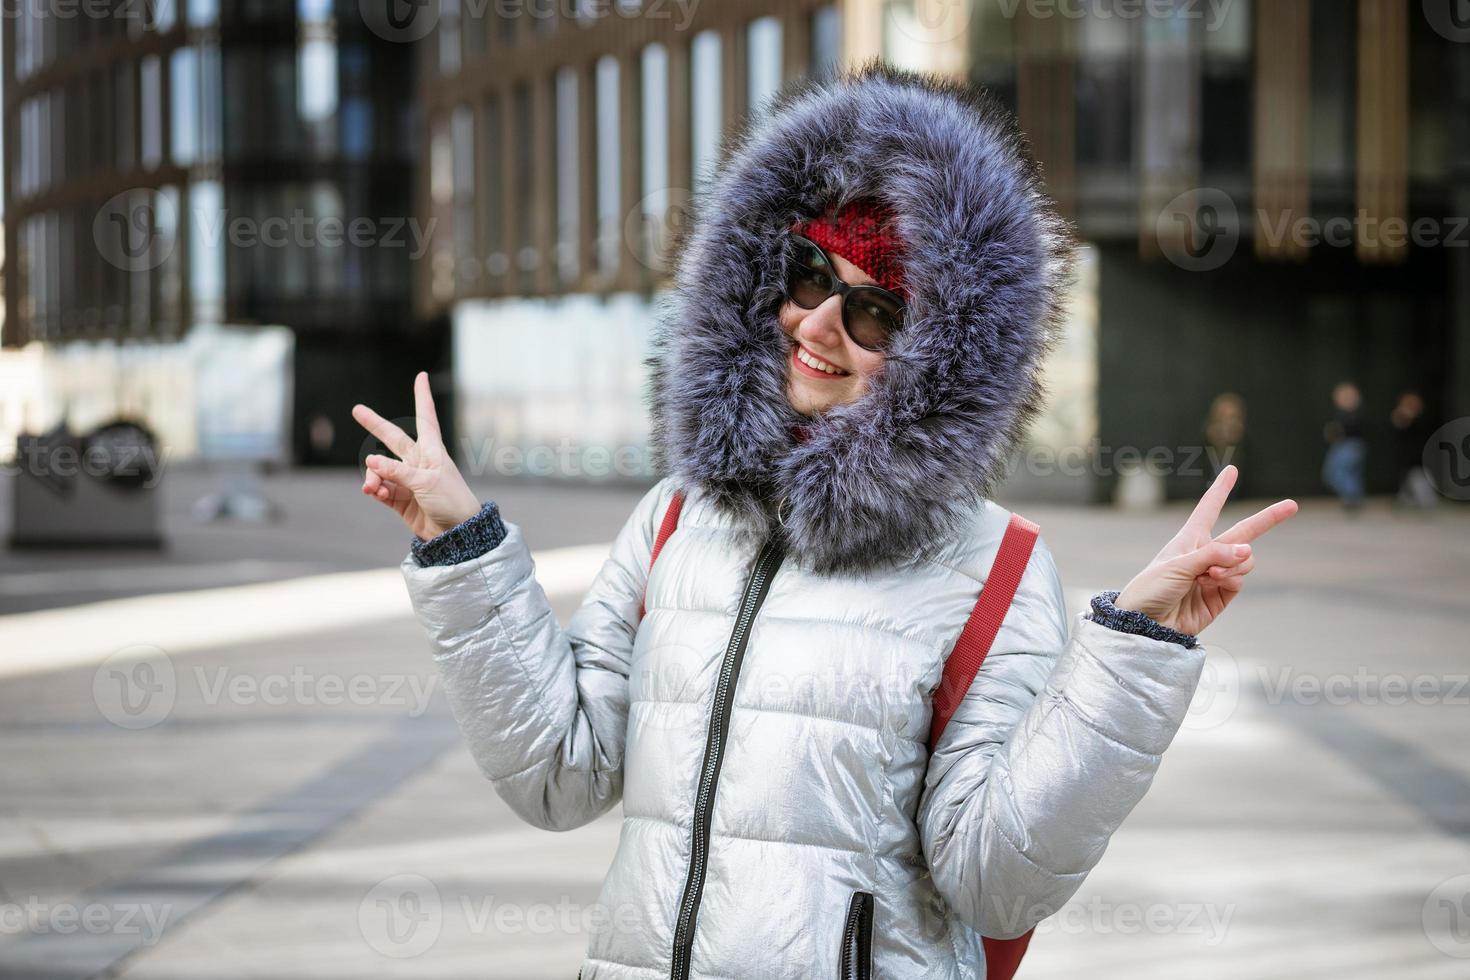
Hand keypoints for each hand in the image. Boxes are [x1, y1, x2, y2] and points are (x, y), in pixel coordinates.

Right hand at [351, 372, 481, 539]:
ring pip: (380, 470)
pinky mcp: (400, 499)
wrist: (457, 533)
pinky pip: (381, 489)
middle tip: (356, 410)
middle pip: (392, 439)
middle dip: (375, 425)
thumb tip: (369, 460)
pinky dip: (376, 490)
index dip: (422, 397)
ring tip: (373, 488)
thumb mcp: (425, 482)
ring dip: (373, 477)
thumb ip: (396, 471)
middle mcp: (418, 462)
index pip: (425, 417)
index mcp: (432, 450)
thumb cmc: (450, 501)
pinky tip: (375, 494)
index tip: (421, 376)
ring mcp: (408, 480)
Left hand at [1114, 465, 1296, 636]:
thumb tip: (1249, 551)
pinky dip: (1230, 580)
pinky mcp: (1221, 596)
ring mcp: (1215, 575)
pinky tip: (1210, 585)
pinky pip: (1238, 581)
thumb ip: (1214, 555)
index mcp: (1189, 539)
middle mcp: (1205, 554)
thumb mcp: (1178, 565)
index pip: (1209, 508)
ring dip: (1233, 565)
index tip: (1232, 470)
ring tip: (1209, 575)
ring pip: (1244, 561)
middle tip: (1292, 505)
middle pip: (1243, 533)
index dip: (1221, 489)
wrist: (1145, 624)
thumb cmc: (1151, 589)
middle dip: (1267, 519)